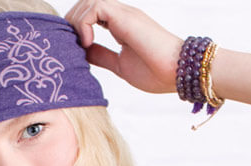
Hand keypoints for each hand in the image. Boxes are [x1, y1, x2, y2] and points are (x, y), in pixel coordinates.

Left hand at [65, 0, 182, 93]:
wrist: (179, 73)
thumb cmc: (157, 73)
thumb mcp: (120, 65)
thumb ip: (102, 56)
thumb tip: (82, 52)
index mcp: (122, 25)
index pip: (90, 14)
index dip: (77, 28)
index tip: (75, 50)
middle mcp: (122, 15)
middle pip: (85, 4)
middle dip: (72, 22)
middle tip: (71, 45)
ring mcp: (124, 13)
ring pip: (88, 1)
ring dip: (76, 22)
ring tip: (80, 45)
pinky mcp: (126, 16)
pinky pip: (95, 6)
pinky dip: (85, 23)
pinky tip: (88, 43)